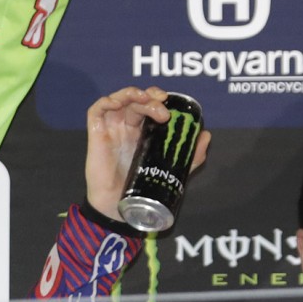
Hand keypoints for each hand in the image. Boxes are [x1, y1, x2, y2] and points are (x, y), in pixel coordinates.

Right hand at [83, 86, 208, 219]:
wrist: (119, 208)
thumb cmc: (141, 188)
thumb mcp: (173, 168)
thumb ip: (191, 154)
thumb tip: (206, 136)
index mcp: (142, 130)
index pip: (148, 103)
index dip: (157, 97)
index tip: (168, 102)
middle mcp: (126, 126)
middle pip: (136, 100)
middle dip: (150, 99)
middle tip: (162, 112)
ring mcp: (111, 129)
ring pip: (118, 99)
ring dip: (131, 93)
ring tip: (144, 100)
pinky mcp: (96, 135)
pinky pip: (96, 111)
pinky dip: (106, 101)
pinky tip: (117, 103)